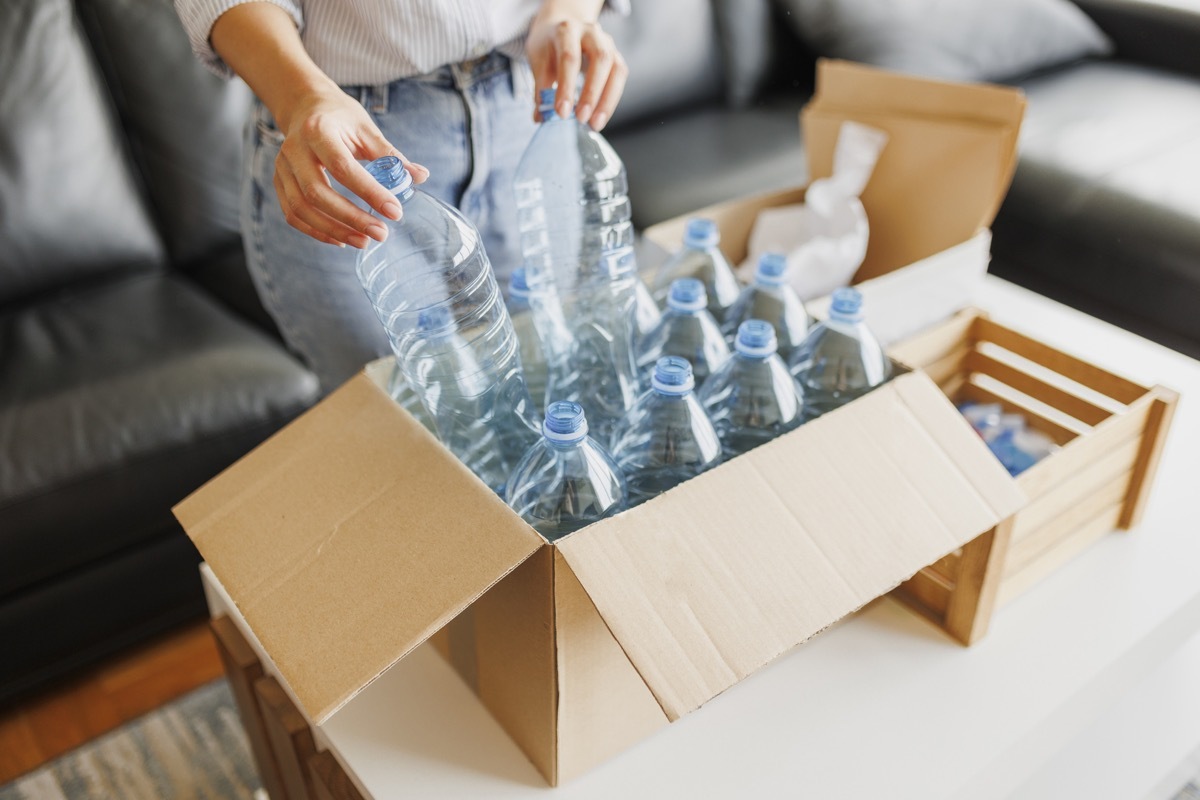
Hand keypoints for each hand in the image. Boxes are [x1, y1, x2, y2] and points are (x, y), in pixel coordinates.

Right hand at [273, 87, 429, 247]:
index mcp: (318, 131)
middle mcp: (294, 149)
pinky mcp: (278, 182)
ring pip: (301, 208)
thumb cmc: (339, 117)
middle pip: (317, 193)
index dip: (369, 192)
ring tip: (364, 241)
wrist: (304, 106)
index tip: (395, 212)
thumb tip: (421, 176)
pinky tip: (341, 239)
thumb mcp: (366, 129)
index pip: (343, 167)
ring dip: (334, 230)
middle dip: (351, 218)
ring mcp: (282, 167)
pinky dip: (316, 231)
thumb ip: (390, 154)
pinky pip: (293, 214)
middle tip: (381, 233)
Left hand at [526, 1, 627, 130]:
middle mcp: (591, 32)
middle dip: (592, 92)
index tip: (561, 112)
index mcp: (567, 30)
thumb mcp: (538, 60)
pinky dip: (611, 99)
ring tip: (595, 124)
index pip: (569, 58)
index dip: (566, 87)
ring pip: (616, 69)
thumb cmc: (549, 45)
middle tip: (581, 119)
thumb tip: (541, 118)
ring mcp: (607, 43)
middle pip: (600, 59)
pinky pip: (619, 78)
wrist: (562, 24)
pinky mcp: (616, 56)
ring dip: (607, 100)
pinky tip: (600, 116)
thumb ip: (541, 88)